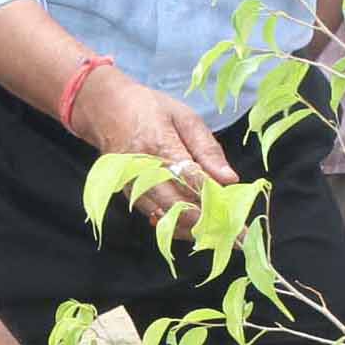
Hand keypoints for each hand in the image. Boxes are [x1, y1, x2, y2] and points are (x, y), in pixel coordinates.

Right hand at [73, 63, 239, 233]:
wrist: (105, 108)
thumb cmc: (150, 108)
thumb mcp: (185, 117)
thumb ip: (207, 149)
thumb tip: (229, 179)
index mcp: (160, 145)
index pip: (194, 181)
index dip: (218, 202)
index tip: (239, 221)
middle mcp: (143, 170)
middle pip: (179, 207)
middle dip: (208, 223)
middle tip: (235, 236)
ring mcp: (133, 185)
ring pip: (166, 218)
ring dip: (194, 228)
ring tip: (219, 232)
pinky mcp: (128, 194)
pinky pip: (155, 216)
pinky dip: (176, 223)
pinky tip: (195, 223)